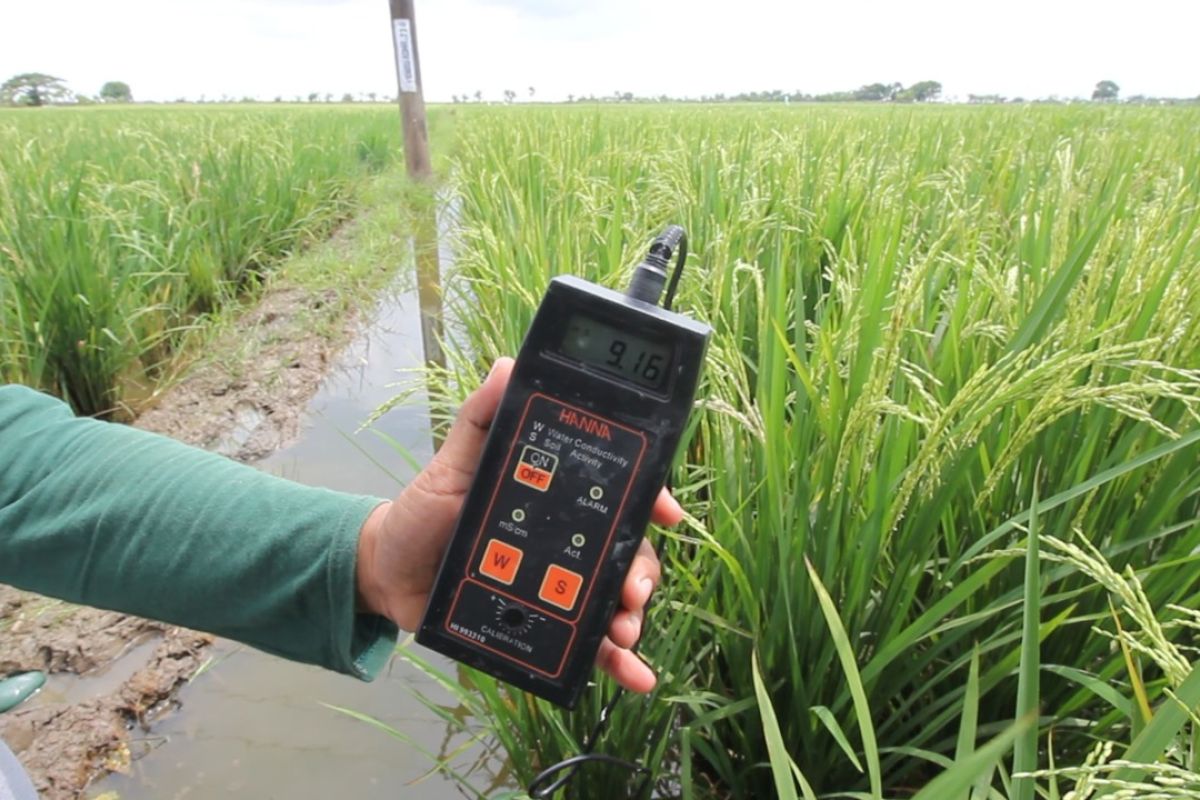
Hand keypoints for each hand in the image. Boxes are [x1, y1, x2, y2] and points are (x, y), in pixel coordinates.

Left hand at [355, 357, 682, 692]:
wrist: (387, 576)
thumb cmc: (422, 512)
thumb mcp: (451, 463)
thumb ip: (480, 418)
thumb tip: (509, 366)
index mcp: (555, 496)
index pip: (616, 492)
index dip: (649, 498)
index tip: (667, 511)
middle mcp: (567, 538)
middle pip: (626, 550)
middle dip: (642, 568)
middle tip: (633, 587)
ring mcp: (559, 584)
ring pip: (614, 598)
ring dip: (631, 615)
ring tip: (625, 630)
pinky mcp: (546, 625)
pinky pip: (587, 646)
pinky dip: (614, 663)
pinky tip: (633, 676)